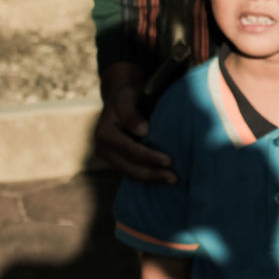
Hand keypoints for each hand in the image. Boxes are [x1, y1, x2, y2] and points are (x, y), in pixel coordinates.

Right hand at [94, 64, 175, 183]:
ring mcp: (109, 158)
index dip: (149, 157)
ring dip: (152, 179)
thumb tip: (143, 131)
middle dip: (153, 174)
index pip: (130, 150)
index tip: (169, 161)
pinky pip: (133, 172)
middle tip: (175, 178)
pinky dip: (148, 176)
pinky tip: (163, 178)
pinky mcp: (117, 162)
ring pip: (132, 174)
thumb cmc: (124, 97)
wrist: (118, 101)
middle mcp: (103, 150)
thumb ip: (131, 113)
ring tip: (172, 180)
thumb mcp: (126, 98)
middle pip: (130, 167)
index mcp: (104, 135)